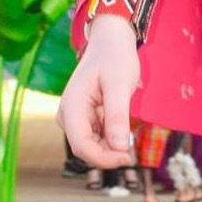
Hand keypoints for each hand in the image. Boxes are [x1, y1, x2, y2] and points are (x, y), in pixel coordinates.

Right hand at [57, 15, 141, 168]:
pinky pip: (96, 138)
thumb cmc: (115, 58)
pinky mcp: (84, 120)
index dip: (103, 158)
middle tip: (133, 151)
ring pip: (92, 146)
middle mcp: (68, 115)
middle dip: (109, 155)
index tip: (127, 157)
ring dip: (111, 148)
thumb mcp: (120, 84)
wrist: (110, 43)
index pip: (81, 145)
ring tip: (129, 134)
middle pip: (86, 149)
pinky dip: (111, 140)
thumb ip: (117, 116)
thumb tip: (120, 148)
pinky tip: (123, 130)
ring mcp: (75, 118)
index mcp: (72, 106)